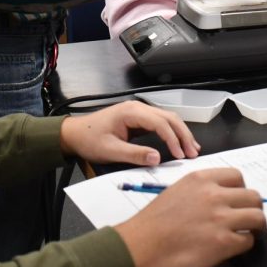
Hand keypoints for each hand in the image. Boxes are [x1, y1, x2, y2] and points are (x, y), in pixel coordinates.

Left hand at [59, 101, 199, 165]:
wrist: (73, 134)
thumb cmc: (88, 139)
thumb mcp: (110, 150)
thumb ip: (134, 154)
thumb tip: (157, 158)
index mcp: (131, 112)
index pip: (160, 123)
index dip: (173, 139)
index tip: (180, 155)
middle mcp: (138, 108)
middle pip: (169, 118)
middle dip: (183, 135)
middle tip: (193, 153)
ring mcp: (139, 112)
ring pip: (167, 119)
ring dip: (180, 133)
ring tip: (191, 149)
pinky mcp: (139, 119)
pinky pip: (161, 123)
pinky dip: (172, 133)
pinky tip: (179, 144)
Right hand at [115, 168, 266, 266]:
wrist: (139, 248)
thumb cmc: (151, 224)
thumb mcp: (176, 192)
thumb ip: (199, 191)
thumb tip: (219, 198)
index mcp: (201, 179)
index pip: (237, 176)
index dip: (240, 190)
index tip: (238, 200)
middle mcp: (214, 194)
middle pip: (253, 196)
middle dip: (253, 208)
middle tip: (249, 219)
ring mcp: (221, 218)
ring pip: (258, 217)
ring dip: (256, 227)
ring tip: (250, 233)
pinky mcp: (223, 243)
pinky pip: (248, 241)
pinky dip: (244, 245)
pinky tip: (233, 248)